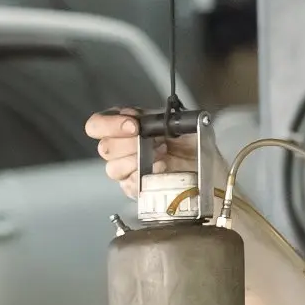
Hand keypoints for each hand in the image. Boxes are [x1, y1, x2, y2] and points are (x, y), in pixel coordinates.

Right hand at [84, 108, 226, 199]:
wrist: (207, 165)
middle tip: (155, 142)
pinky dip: (145, 176)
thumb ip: (156, 117)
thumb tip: (138, 116)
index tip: (133, 126)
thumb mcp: (178, 121)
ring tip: (161, 154)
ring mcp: (126, 170)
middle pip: (105, 148)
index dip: (109, 124)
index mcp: (126, 126)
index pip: (97, 124)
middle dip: (131, 144)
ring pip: (113, 168)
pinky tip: (162, 168)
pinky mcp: (135, 188)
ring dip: (138, 160)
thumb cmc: (192, 141)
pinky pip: (128, 185)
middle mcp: (122, 148)